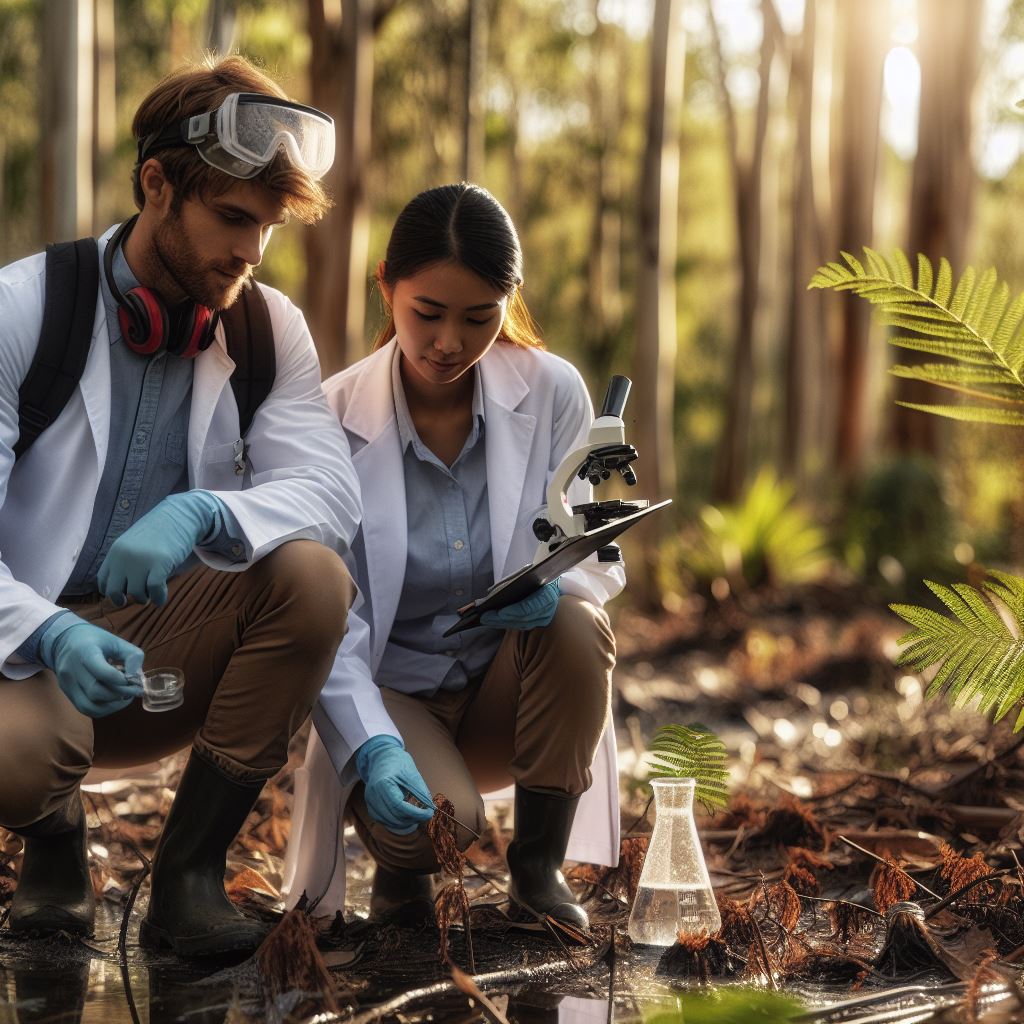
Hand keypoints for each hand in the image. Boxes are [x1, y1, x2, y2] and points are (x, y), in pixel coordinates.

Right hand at [40, 617, 143, 718]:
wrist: (65, 641)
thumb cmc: (96, 640)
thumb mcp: (117, 641)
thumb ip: (133, 657)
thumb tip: (137, 678)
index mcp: (85, 651)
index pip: (100, 670)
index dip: (120, 680)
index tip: (133, 680)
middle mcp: (71, 669)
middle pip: (96, 692)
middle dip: (120, 694)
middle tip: (135, 690)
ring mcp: (67, 683)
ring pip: (89, 706)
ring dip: (112, 705)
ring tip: (125, 696)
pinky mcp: (67, 693)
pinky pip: (85, 709)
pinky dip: (104, 709)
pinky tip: (114, 700)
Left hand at [98, 491, 223, 606]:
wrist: (179, 516)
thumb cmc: (158, 533)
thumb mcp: (133, 544)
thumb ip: (124, 561)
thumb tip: (120, 588)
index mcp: (115, 552)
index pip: (103, 582)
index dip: (112, 592)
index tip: (122, 595)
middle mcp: (124, 557)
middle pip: (115, 592)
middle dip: (124, 600)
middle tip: (137, 598)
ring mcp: (142, 561)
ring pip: (136, 593)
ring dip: (145, 598)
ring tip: (153, 594)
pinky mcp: (160, 564)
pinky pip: (155, 591)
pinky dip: (158, 599)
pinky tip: (162, 599)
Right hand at [355, 735, 434, 834]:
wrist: (383, 756)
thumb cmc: (398, 762)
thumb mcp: (412, 774)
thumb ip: (420, 792)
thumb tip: (430, 808)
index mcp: (383, 784)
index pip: (399, 806)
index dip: (415, 813)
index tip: (429, 813)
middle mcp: (373, 794)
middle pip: (393, 816)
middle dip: (411, 819)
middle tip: (425, 815)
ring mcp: (369, 800)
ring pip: (387, 820)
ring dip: (403, 822)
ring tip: (416, 817)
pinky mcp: (370, 804)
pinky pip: (381, 819)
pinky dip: (394, 821)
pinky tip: (404, 817)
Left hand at [480, 579, 560, 629]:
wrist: (559, 582)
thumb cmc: (541, 575)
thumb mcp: (529, 574)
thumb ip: (513, 582)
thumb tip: (492, 592)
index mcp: (547, 595)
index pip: (528, 608)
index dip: (513, 611)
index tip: (500, 612)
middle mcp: (548, 609)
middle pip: (523, 619)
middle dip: (502, 619)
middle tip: (485, 617)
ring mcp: (545, 617)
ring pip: (522, 624)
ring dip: (503, 623)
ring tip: (487, 620)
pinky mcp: (541, 621)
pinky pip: (523, 625)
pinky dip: (509, 623)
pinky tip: (497, 621)